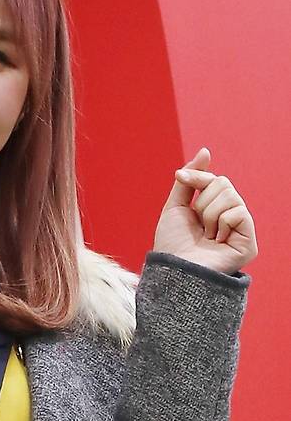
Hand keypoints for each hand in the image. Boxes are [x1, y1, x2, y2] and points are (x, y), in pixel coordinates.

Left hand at [152, 147, 257, 274]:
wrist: (173, 268)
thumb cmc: (172, 243)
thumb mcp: (175, 205)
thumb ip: (190, 179)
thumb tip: (205, 151)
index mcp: (214, 209)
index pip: (215, 180)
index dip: (199, 177)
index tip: (181, 177)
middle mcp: (231, 218)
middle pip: (224, 184)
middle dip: (202, 201)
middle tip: (198, 224)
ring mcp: (241, 230)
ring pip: (231, 196)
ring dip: (209, 214)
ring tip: (206, 235)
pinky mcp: (248, 243)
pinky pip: (238, 212)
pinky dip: (221, 224)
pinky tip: (216, 241)